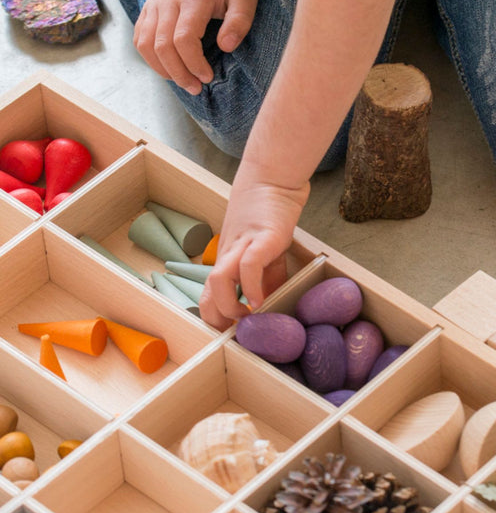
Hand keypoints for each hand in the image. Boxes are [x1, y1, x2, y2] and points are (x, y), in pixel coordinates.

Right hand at [133, 0, 257, 93]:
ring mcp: (153, 5)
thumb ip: (240, 21)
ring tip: (184, 82)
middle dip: (179, 73)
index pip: (183, 37)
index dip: (193, 63)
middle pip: (162, 45)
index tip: (207, 77)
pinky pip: (140, 41)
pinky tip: (170, 69)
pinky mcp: (146, 11)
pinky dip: (152, 60)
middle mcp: (167, 1)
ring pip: (146, 45)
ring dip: (163, 70)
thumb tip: (226, 47)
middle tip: (196, 88)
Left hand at [199, 167, 310, 330]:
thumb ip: (266, 276)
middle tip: (238, 331)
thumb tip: (268, 302)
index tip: (232, 333)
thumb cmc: (266, 214)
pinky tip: (261, 298)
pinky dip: (251, 286)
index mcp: (226, 261)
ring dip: (230, 306)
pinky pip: (248, 265)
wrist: (272, 179)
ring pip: (218, 281)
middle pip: (207, 296)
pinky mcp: (262, 237)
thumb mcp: (265, 251)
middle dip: (219, 320)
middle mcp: (228, 256)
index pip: (207, 298)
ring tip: (248, 315)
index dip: (215, 320)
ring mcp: (242, 246)